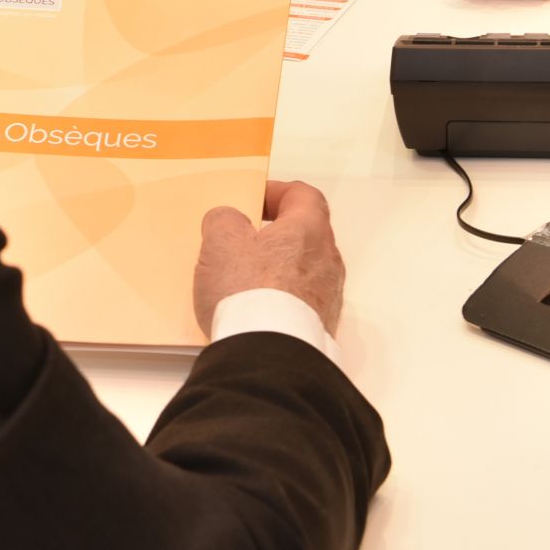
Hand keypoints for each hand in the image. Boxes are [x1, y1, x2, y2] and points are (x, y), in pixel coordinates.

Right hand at [193, 179, 345, 334]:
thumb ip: (225, 220)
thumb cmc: (250, 292)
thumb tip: (229, 220)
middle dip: (274, 235)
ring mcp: (327, 297)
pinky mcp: (319, 328)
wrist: (269, 357)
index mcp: (309, 230)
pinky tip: (253, 311)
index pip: (304, 196)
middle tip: (243, 240)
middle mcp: (327, 261)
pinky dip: (279, 301)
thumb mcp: (222, 241)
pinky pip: (299, 303)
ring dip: (276, 270)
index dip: (278, 192)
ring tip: (242, 281)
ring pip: (302, 271)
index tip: (255, 199)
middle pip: (304, 235)